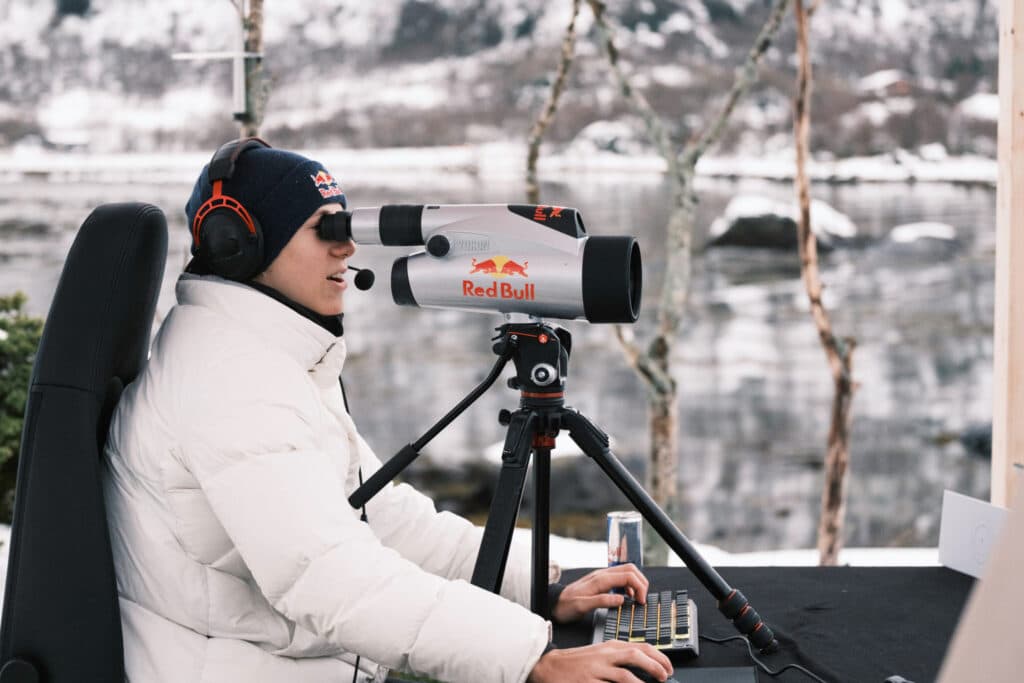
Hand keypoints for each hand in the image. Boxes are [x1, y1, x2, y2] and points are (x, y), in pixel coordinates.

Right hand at [527, 641, 672, 682]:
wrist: (550, 666)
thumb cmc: (578, 662)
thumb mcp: (601, 653)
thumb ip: (620, 657)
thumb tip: (644, 664)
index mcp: (610, 646)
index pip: (640, 646)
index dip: (659, 656)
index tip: (668, 666)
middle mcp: (605, 655)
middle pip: (636, 655)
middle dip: (655, 666)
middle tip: (665, 676)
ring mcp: (596, 669)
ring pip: (625, 675)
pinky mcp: (588, 682)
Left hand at [551, 563, 648, 623]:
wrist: (554, 603)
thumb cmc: (566, 605)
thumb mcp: (582, 606)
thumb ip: (602, 601)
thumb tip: (621, 600)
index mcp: (600, 579)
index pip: (628, 575)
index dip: (639, 587)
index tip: (641, 601)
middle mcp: (602, 575)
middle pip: (631, 569)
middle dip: (641, 582)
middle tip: (642, 599)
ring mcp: (602, 577)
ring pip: (627, 572)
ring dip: (636, 583)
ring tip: (637, 599)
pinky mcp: (601, 582)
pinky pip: (620, 578)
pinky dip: (629, 586)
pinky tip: (627, 597)